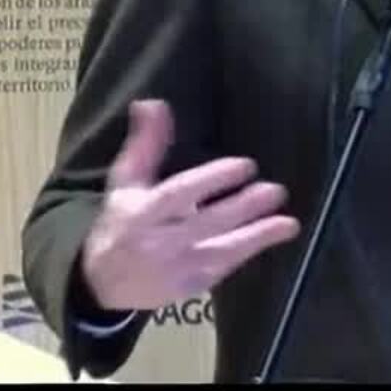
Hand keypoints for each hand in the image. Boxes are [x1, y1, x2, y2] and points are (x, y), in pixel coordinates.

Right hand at [80, 99, 300, 311]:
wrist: (103, 284)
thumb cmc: (121, 222)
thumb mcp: (126, 182)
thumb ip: (145, 144)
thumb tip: (153, 102)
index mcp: (140, 212)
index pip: (178, 195)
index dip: (212, 180)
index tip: (245, 165)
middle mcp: (158, 242)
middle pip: (205, 224)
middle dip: (242, 208)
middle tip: (275, 190)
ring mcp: (176, 269)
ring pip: (220, 251)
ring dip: (256, 235)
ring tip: (288, 222)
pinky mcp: (191, 287)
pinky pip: (225, 267)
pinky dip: (251, 251)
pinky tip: (277, 235)